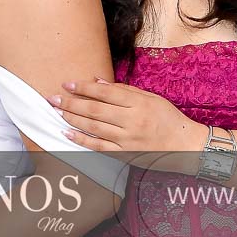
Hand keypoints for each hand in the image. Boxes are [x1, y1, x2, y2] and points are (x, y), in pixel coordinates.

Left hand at [50, 78, 202, 157]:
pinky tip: (67, 134)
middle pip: (95, 111)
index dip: (84, 88)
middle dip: (71, 103)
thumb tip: (97, 82)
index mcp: (139, 104)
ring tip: (57, 112)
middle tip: (53, 99)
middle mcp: (132, 121)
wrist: (184, 145)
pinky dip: (81, 140)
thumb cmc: (167, 118)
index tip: (68, 84)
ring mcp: (127, 139)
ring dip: (72, 120)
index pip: (106, 93)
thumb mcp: (151, 98)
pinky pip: (98, 147)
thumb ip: (124, 91)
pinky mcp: (125, 154)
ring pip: (94, 128)